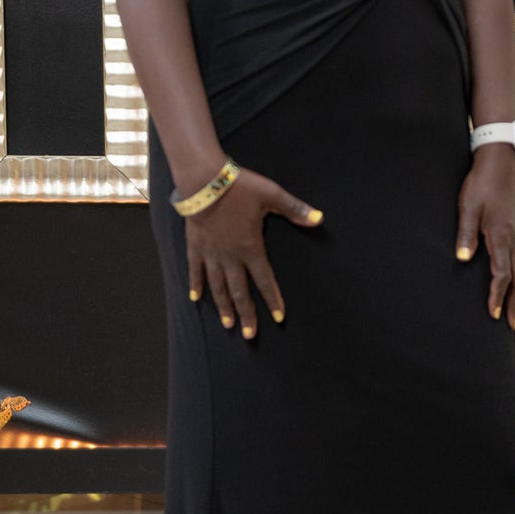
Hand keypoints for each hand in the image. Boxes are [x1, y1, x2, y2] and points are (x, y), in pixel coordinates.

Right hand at [184, 167, 322, 337]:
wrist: (203, 179)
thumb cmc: (239, 186)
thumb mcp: (271, 195)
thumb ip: (295, 209)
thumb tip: (319, 218)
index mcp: (251, 248)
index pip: (265, 280)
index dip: (273, 299)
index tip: (279, 317)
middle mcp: (230, 257)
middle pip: (240, 291)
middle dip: (247, 314)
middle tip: (250, 334)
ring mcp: (211, 253)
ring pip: (218, 287)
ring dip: (224, 307)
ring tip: (228, 325)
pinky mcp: (195, 246)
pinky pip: (195, 271)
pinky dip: (196, 286)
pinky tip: (196, 299)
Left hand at [455, 145, 514, 328]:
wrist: (500, 162)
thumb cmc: (482, 183)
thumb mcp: (467, 207)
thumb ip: (465, 234)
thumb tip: (463, 258)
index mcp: (501, 235)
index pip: (501, 274)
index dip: (497, 296)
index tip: (493, 314)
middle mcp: (514, 238)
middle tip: (513, 324)